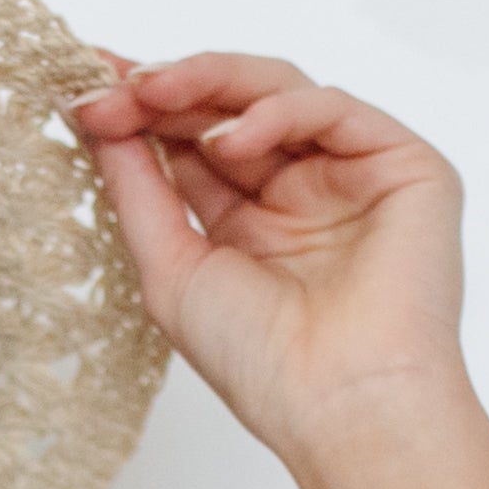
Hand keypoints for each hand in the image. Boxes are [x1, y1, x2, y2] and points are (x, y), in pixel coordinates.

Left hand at [72, 56, 468, 488]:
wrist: (340, 405)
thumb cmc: (262, 363)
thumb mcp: (171, 268)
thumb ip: (138, 191)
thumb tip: (98, 121)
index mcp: (250, 220)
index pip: (192, 140)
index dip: (139, 111)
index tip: (83, 90)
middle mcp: (302, 190)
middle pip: (230, 107)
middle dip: (165, 90)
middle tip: (110, 86)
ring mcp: (353, 174)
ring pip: (280, 91)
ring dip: (210, 83)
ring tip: (152, 94)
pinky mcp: (405, 165)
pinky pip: (333, 108)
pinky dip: (276, 111)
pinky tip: (227, 140)